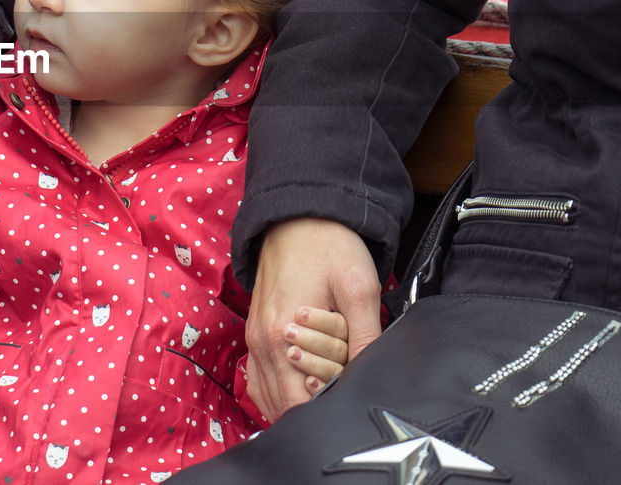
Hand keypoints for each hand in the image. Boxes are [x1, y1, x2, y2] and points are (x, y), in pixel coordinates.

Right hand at [244, 217, 380, 420]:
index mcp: (280, 333)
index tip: (348, 388)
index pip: (297, 401)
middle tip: (338, 385)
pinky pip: (258, 379)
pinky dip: (276, 391)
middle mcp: (260, 341)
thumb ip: (364, 337)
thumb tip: (367, 377)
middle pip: (281, 404)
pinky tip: (298, 386)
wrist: (299, 217)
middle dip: (312, 404)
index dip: (327, 404)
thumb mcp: (359, 288)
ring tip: (322, 389)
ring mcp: (253, 337)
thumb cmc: (329, 247)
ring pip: (266, 396)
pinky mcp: (255, 331)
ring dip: (293, 400)